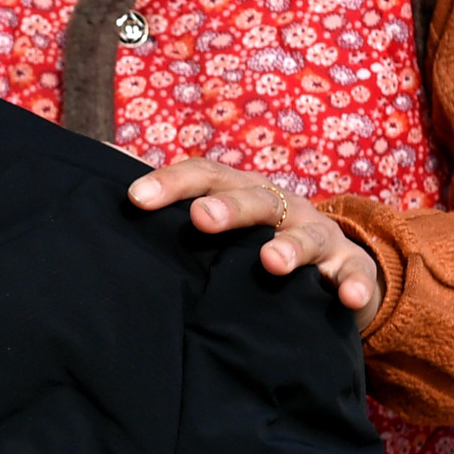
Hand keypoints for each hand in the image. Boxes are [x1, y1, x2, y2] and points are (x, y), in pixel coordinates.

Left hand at [128, 155, 384, 325]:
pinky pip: (354, 275)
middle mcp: (280, 206)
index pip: (204, 176)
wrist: (330, 263)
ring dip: (289, 247)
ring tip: (271, 263)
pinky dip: (353, 284)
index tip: (136, 198)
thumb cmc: (254, 236)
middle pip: (254, 199)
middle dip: (228, 208)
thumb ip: (169, 195)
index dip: (172, 184)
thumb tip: (99, 157)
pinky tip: (347, 296)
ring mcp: (318, 236)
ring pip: (305, 236)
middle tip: (201, 220)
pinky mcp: (350, 268)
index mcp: (240, 191)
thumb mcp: (217, 215)